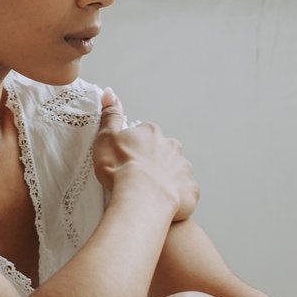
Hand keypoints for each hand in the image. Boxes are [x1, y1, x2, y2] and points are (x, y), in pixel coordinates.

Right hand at [93, 91, 198, 222]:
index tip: (126, 160)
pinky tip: (162, 204)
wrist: (140, 198)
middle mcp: (172, 146)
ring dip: (166, 179)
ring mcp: (184, 168)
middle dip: (154, 162)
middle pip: (163, 152)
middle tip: (137, 178)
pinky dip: (176, 197)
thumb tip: (110, 92)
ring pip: (175, 171)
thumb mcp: (106, 137)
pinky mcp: (190, 189)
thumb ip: (110, 115)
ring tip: (149, 193)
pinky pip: (184, 192)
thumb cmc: (120, 168)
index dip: (134, 149)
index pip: (144, 136)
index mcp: (152, 133)